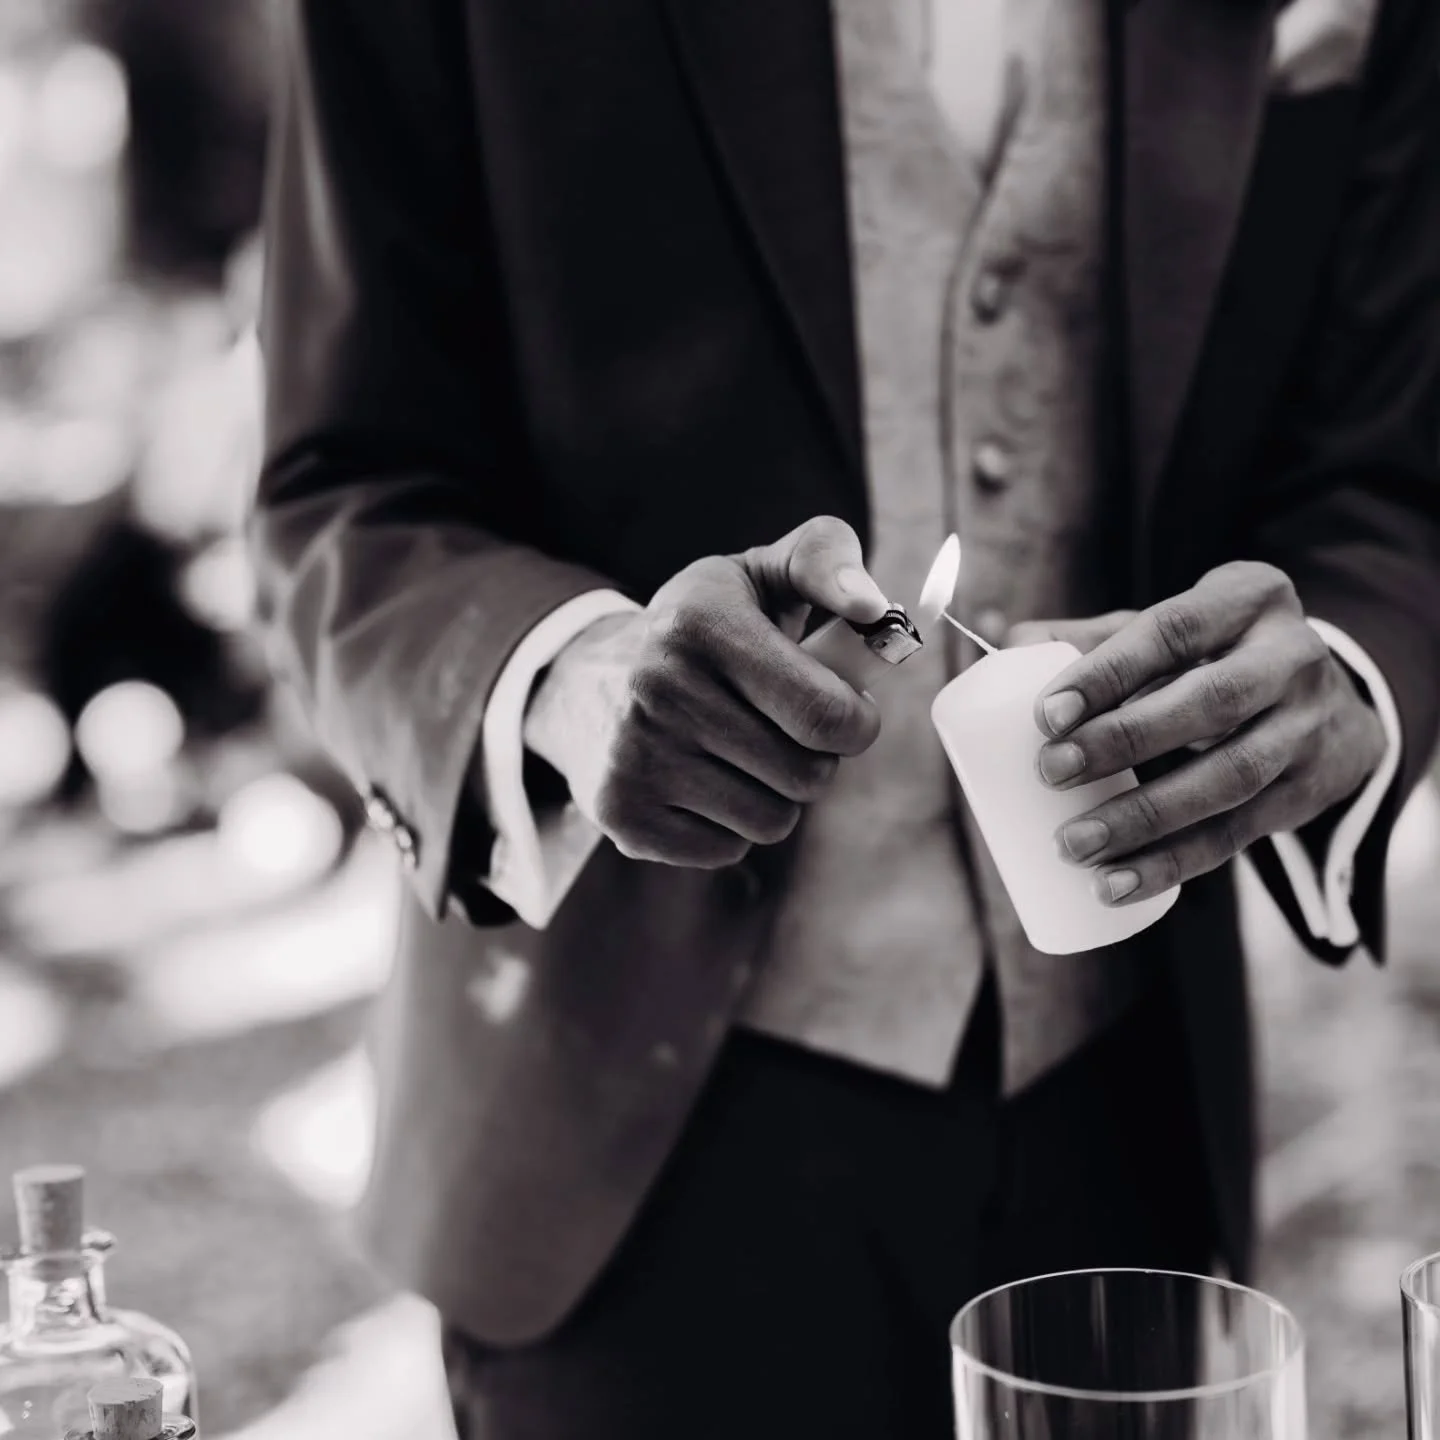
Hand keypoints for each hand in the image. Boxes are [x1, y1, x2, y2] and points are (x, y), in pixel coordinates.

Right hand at [523, 516, 888, 867]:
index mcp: (700, 623)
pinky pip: (727, 850)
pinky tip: (702, 782)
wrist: (592, 680)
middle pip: (806, 776)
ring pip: (771, 821)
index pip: (825, 714)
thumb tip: (871, 608)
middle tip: (784, 728)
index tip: (848, 710)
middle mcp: (658, 689)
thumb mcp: (761, 572)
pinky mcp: (621, 813)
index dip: (858, 722)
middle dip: (815, 758)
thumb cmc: (706, 628)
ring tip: (740, 752)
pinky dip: (730, 826)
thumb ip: (827, 560)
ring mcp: (633, 756)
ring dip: (774, 794)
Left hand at [1007, 561, 1386, 905]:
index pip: (1173, 631)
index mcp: (1247, 599)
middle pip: (1209, 702)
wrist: (1329, 707)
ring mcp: (1308, 728)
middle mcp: (1292, 657)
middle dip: (1123, 741)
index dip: (1107, 673)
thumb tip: (1008, 642)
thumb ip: (1094, 636)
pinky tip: (1117, 884)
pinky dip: (1171, 864)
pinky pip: (1237, 836)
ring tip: (1074, 845)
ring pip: (1228, 778)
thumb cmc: (1214, 659)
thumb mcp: (1174, 630)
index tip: (1046, 715)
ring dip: (1144, 817)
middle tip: (1050, 772)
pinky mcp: (1307, 793)